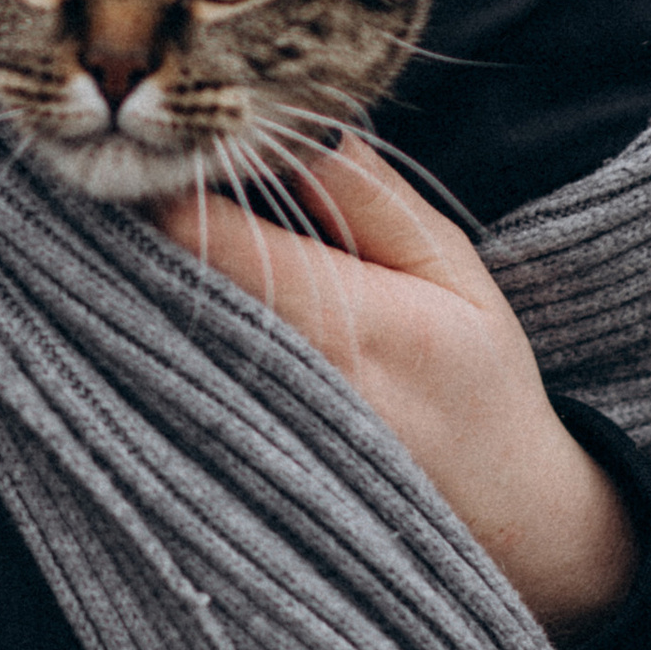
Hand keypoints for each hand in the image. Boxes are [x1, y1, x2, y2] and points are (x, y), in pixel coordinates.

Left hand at [155, 138, 636, 632]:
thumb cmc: (480, 385)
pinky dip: (159, 334)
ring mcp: (238, 435)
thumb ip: (365, 194)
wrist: (504, 524)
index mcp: (331, 322)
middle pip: (151, 277)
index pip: (192, 228)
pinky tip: (188, 315)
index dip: (170, 177)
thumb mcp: (448, 268)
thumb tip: (291, 125)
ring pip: (146, 328)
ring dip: (149, 279)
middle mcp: (268, 384)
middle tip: (157, 180)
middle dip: (145, 223)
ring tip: (176, 246)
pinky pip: (162, 381)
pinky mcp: (223, 464)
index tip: (181, 149)